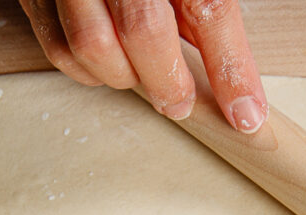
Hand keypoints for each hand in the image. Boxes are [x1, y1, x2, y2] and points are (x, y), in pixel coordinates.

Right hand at [18, 0, 266, 132]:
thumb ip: (200, 7)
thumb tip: (229, 74)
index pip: (207, 8)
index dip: (230, 66)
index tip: (246, 112)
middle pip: (144, 29)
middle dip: (168, 80)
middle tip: (180, 101)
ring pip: (93, 46)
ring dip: (124, 76)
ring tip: (143, 73)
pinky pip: (59, 48)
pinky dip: (88, 70)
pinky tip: (109, 63)